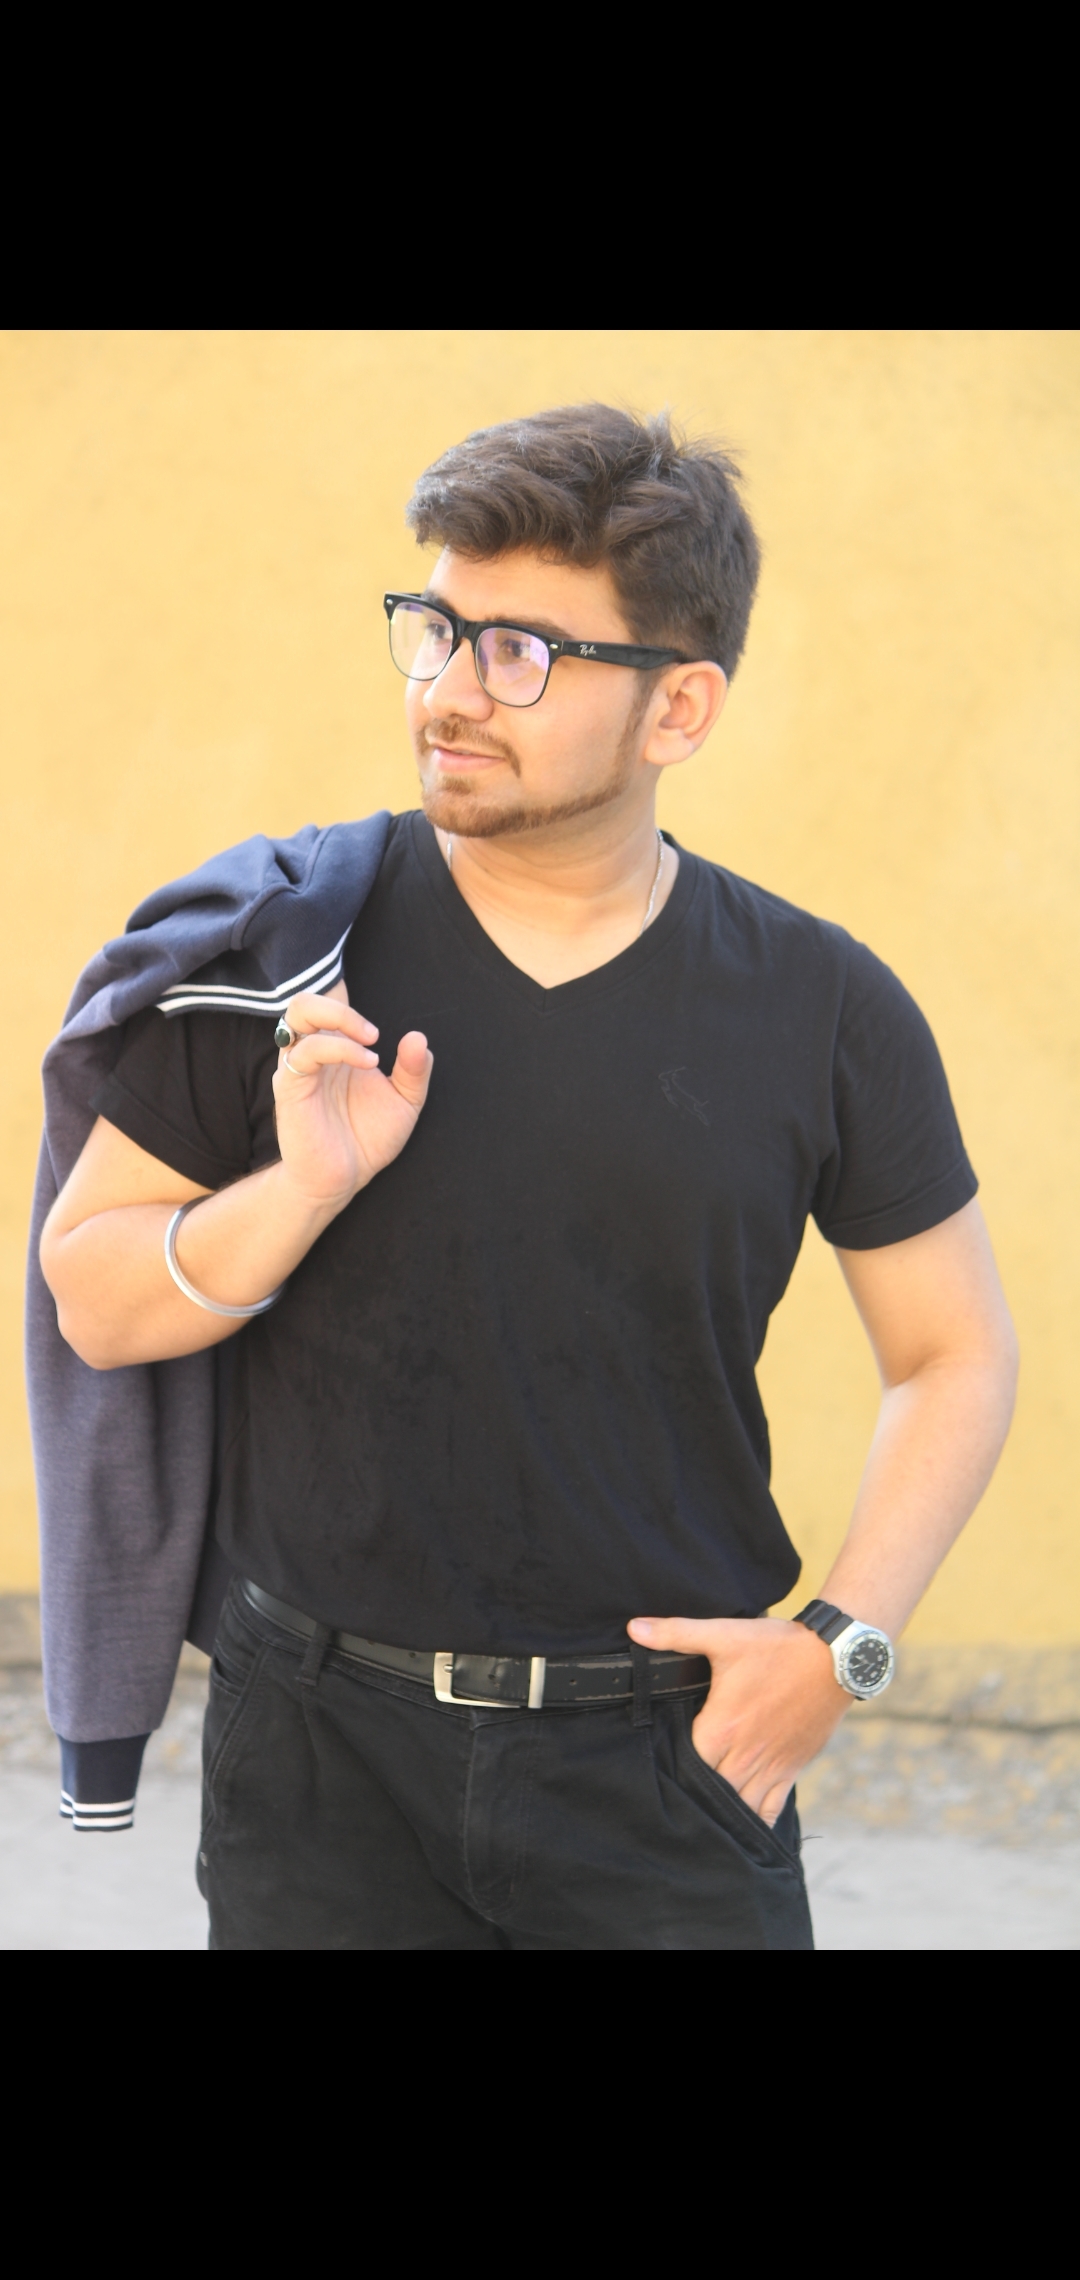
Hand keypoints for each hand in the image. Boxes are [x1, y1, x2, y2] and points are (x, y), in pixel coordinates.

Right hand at [272, 984, 432, 1211]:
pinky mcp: (290, 1087)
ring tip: (372, 1046)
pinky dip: (340, 1048)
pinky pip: (304, 1052)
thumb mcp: (404, 1102)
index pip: (326, 1007)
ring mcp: (297, 1068)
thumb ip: (414, 1070)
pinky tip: (368, 1064)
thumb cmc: (367, 1139)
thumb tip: (417, 1037)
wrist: (344, 1179)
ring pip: (297, 1015)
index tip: (379, 1036)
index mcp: (332, 1051)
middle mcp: (310, 1054)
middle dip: (338, 1005)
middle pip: (303, 1002)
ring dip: (340, 1019)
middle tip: (371, 1032)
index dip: (350, 1008)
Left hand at [627, 1613, 849, 1825]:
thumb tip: (634, 1628)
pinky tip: (743, 1828)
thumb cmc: (777, 1646)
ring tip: (703, 1816)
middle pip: (710, 1792)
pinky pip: (771, 1809)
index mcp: (721, 1728)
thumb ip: (676, 1633)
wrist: (834, 1657)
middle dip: (694, 1796)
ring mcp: (770, 1766)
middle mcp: (744, 1755)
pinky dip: (755, 1820)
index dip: (670, 1771)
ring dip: (722, 1812)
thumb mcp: (723, 1634)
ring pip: (739, 1806)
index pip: (686, 1766)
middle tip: (675, 1799)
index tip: (658, 1770)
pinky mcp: (792, 1769)